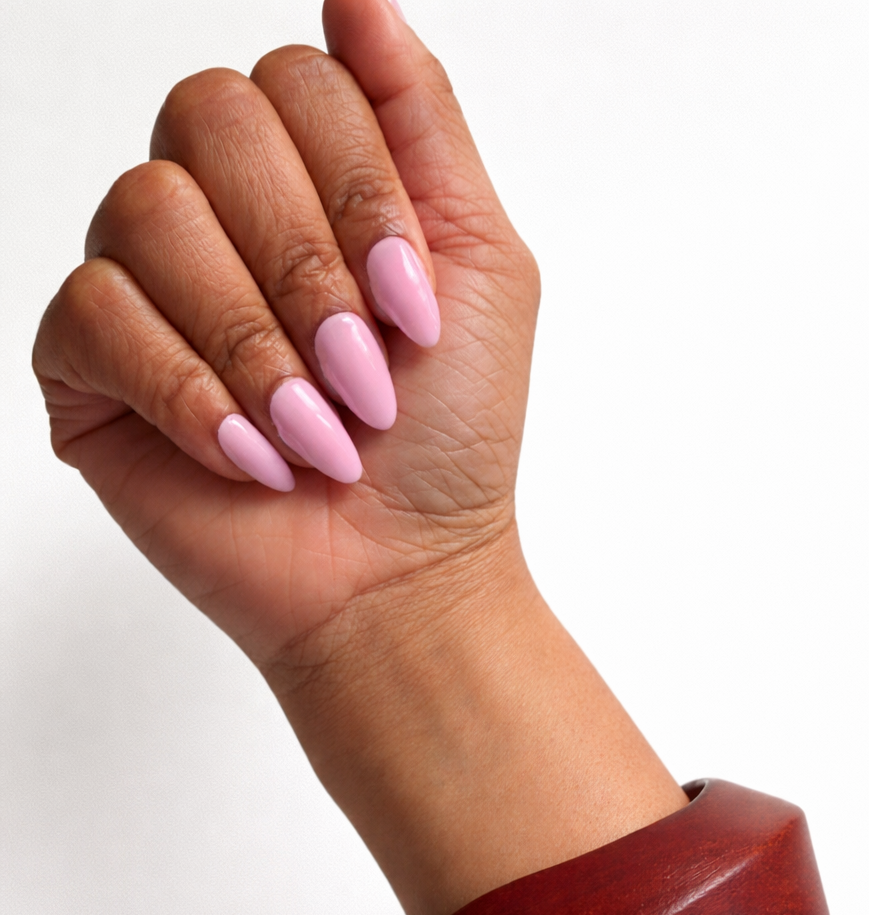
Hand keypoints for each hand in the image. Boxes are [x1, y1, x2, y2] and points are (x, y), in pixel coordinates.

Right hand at [33, 0, 538, 672]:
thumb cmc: (444, 440)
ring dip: (253, 340)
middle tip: (361, 376)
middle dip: (306, 263)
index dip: (358, 190)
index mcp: (303, 174)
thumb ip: (422, 120)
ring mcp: (141, 282)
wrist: (398, 576)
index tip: (409, 308)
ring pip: (148, 210)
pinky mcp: (86, 365)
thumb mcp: (479, 263)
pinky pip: (96, 313)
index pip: (295, 81)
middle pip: (208, 117)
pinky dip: (187, 391)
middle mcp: (213, 209)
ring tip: (309, 432)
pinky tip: (246, 456)